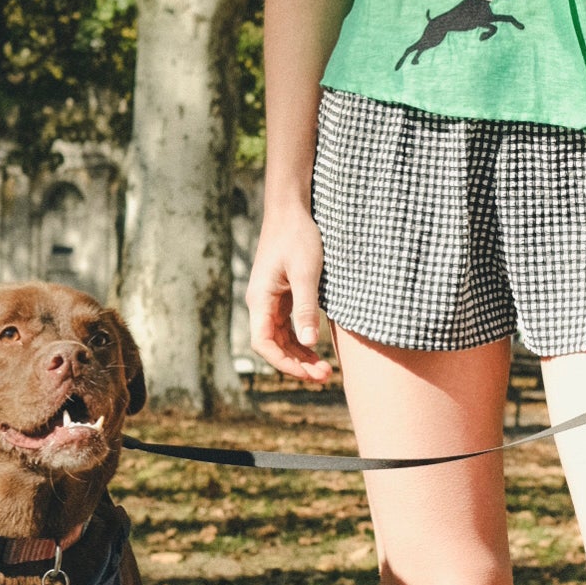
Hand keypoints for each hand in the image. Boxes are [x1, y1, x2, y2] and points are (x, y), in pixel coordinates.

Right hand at [246, 199, 331, 382]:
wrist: (292, 209)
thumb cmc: (298, 237)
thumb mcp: (306, 273)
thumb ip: (305, 309)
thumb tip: (308, 343)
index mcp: (260, 300)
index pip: (263, 344)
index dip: (284, 363)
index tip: (308, 373)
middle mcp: (261, 303)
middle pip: (273, 345)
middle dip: (296, 364)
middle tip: (325, 375)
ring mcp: (270, 300)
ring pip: (281, 338)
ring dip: (300, 355)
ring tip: (324, 369)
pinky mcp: (281, 294)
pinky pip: (288, 325)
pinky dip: (302, 340)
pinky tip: (318, 348)